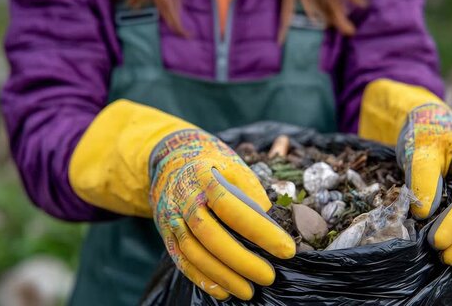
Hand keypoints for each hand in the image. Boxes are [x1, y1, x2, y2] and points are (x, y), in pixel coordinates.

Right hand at [150, 129, 294, 299]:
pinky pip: (181, 260)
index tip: (286, 249)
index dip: (259, 230)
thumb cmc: (213, 165)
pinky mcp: (166, 234)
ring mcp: (172, 218)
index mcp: (205, 177)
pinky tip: (223, 291)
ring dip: (222, 275)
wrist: (170, 160)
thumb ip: (251, 192)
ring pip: (194, 252)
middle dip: (241, 260)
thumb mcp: (234, 166)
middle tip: (269, 276)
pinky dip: (201, 279)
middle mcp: (184, 198)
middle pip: (210, 235)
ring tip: (248, 291)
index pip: (232, 207)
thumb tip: (270, 224)